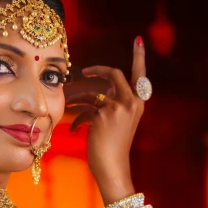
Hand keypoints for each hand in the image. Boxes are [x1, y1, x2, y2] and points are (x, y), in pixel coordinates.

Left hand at [66, 37, 146, 203]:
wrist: (112, 167)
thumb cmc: (113, 148)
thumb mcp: (117, 122)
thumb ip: (111, 104)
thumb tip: (92, 92)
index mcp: (138, 103)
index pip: (140, 75)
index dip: (139, 57)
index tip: (138, 40)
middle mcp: (131, 102)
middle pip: (113, 74)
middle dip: (97, 69)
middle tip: (85, 70)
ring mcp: (118, 107)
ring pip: (91, 92)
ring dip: (76, 97)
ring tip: (67, 102)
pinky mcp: (104, 114)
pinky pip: (84, 109)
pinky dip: (77, 118)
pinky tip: (73, 129)